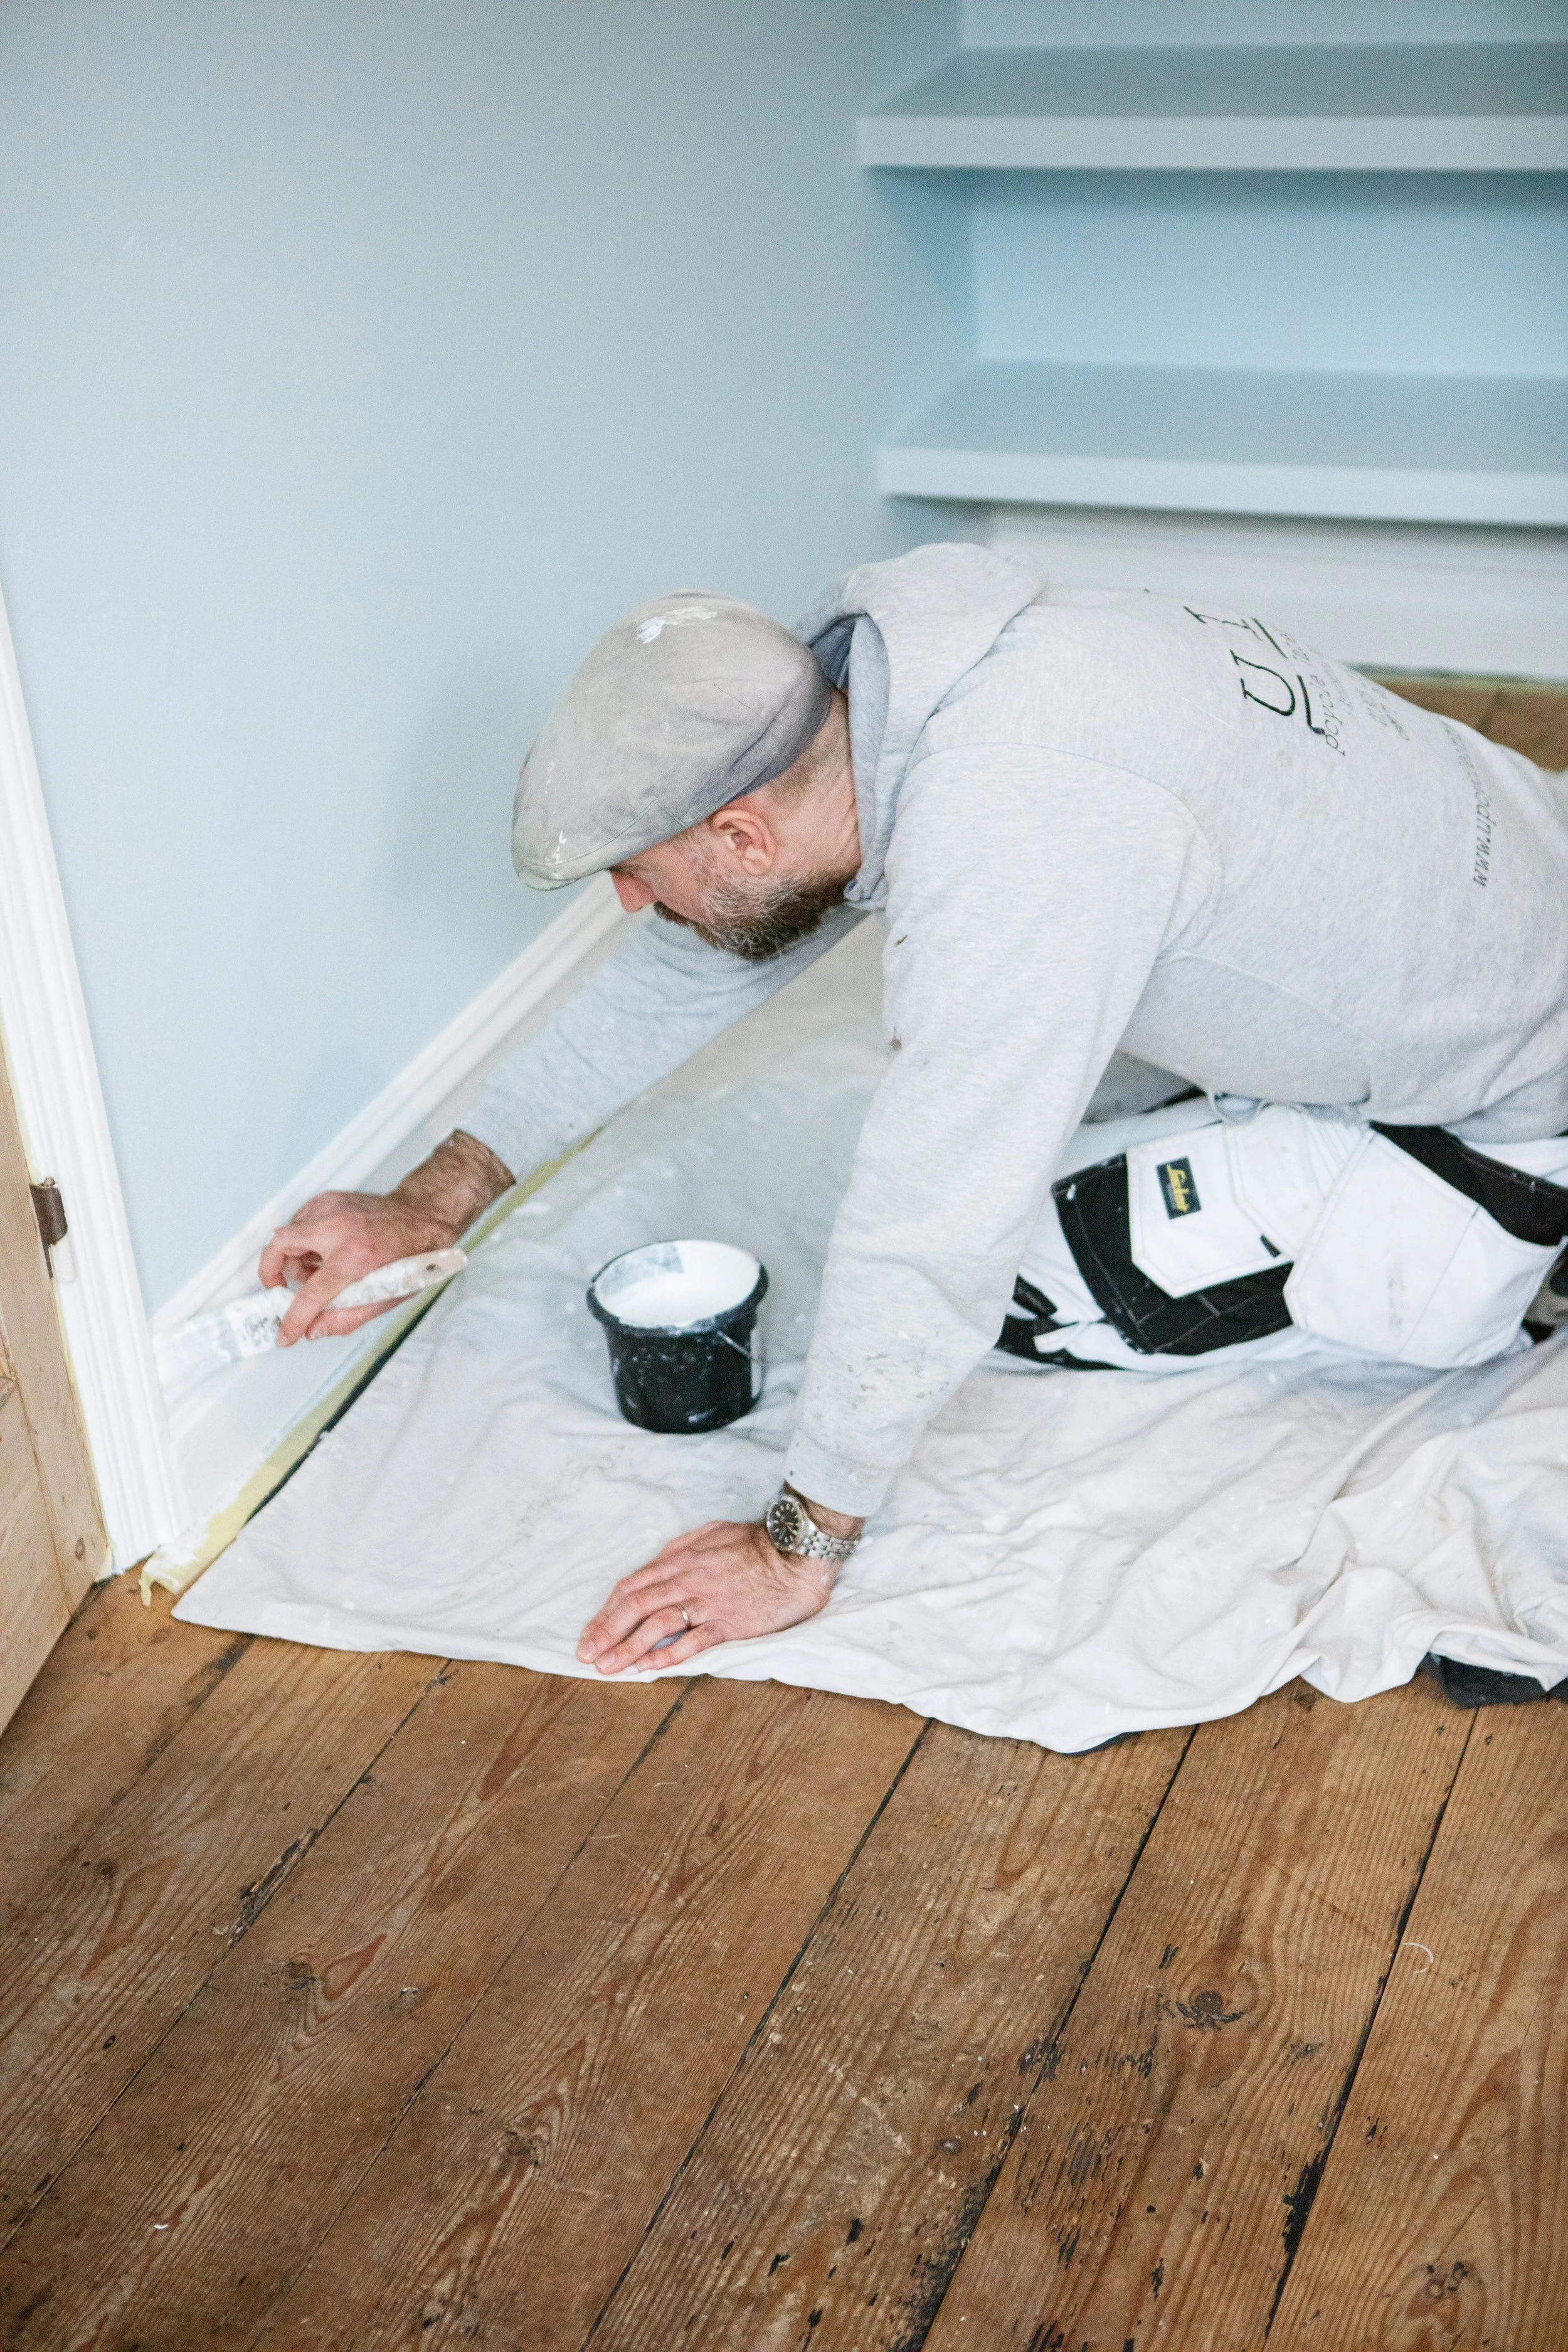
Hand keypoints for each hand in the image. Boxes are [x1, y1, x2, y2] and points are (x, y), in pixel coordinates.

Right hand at [258, 1129, 512, 1346]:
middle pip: (281, 1247)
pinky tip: (323, 1252)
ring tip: (316, 1271)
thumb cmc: (410, 1253)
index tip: (285, 1333)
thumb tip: (313, 1330)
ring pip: (287, 1233)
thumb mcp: (386, 1296)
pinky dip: (304, 1241)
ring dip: (293, 1258)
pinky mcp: (327, 1199)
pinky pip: (300, 1222)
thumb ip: (346, 1318)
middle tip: (282, 1290)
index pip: (311, 1294)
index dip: (294, 1320)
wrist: (422, 1216)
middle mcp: (339, 1227)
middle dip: (272, 1273)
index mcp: (355, 1256)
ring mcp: (331, 1208)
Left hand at [576, 1518, 840, 1675]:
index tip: (590, 1633)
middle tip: (586, 1655)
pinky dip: (668, 1654)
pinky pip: (693, 1640)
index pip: (631, 1586)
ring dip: (627, 1647)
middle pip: (635, 1606)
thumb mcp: (710, 1533)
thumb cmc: (755, 1543)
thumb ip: (681, 1548)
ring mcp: (707, 1601)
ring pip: (656, 1624)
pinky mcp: (729, 1622)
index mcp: (679, 1558)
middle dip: (606, 1632)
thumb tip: (659, 1561)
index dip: (606, 1612)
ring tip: (607, 1668)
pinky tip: (649, 1668)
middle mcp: (687, 1579)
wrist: (796, 1555)